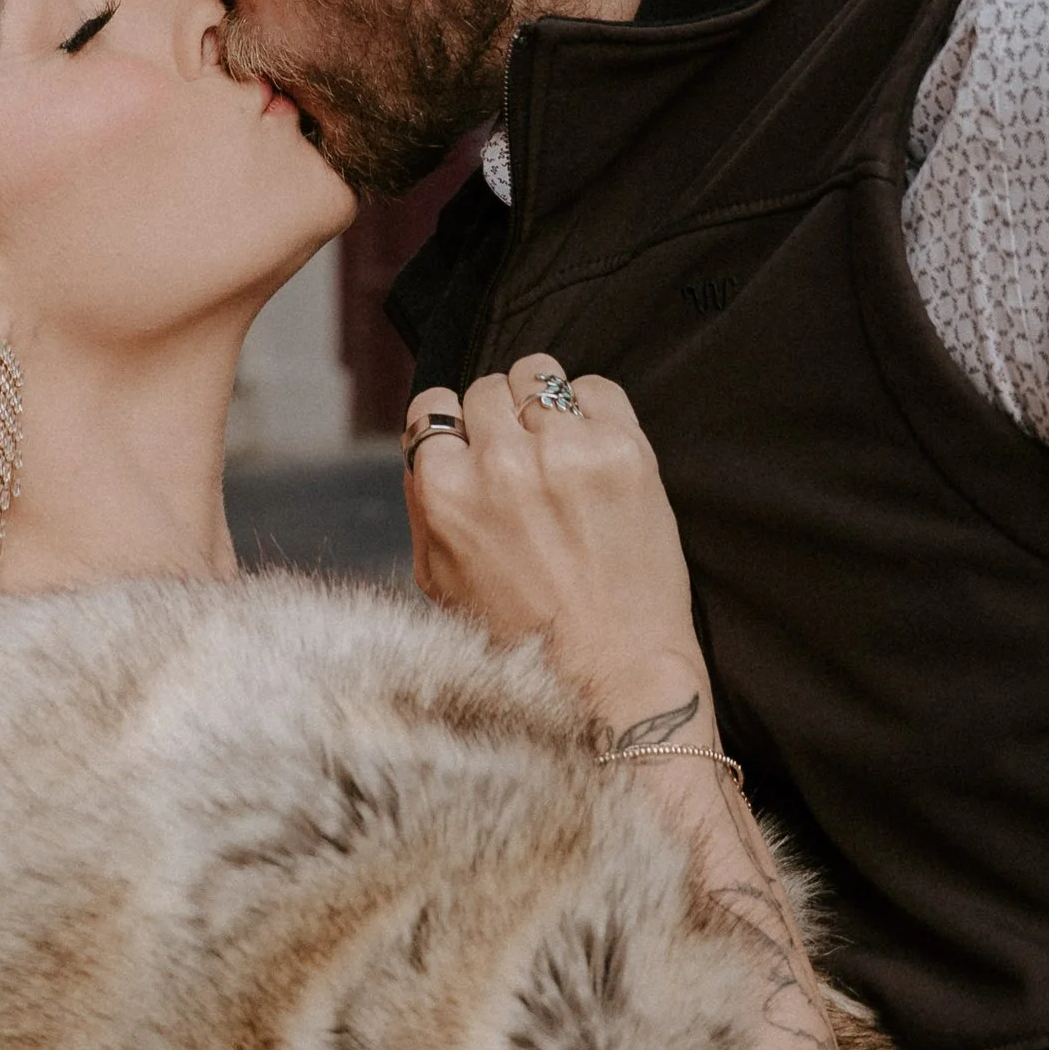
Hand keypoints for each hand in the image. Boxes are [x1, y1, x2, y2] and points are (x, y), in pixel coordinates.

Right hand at [404, 362, 704, 731]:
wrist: (614, 674)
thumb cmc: (523, 639)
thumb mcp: (439, 582)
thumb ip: (424, 506)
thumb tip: (426, 447)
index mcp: (444, 492)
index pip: (433, 409)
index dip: (453, 430)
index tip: (474, 451)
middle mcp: (499, 462)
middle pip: (485, 389)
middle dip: (500, 420)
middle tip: (523, 462)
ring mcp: (565, 451)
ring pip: (538, 374)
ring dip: (543, 404)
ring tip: (559, 449)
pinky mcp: (625, 449)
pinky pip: (597, 387)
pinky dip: (593, 410)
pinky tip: (595, 453)